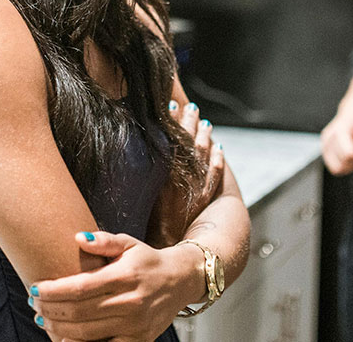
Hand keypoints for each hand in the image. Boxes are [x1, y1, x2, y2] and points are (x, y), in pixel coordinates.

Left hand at [29, 231, 203, 341]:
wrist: (181, 281)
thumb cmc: (148, 261)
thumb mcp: (129, 243)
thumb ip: (104, 240)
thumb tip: (78, 237)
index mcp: (126, 276)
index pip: (80, 287)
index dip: (52, 291)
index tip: (34, 288)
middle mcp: (131, 303)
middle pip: (78, 312)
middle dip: (49, 309)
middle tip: (33, 304)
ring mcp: (135, 326)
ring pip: (86, 333)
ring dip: (58, 328)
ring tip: (42, 320)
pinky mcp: (138, 341)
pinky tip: (64, 339)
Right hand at [152, 102, 223, 244]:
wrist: (164, 249)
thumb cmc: (145, 223)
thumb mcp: (138, 193)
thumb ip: (139, 171)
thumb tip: (133, 148)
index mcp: (164, 174)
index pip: (170, 139)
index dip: (172, 121)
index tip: (172, 104)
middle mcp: (182, 178)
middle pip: (189, 143)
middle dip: (191, 123)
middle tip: (192, 107)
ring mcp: (196, 188)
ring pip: (204, 155)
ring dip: (205, 136)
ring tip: (206, 122)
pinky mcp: (205, 199)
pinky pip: (215, 174)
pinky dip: (217, 159)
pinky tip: (219, 147)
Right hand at [320, 101, 352, 174]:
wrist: (351, 113)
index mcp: (339, 129)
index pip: (348, 153)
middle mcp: (328, 138)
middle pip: (342, 163)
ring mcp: (325, 145)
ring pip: (336, 168)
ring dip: (348, 166)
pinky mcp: (324, 151)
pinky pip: (334, 167)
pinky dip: (343, 166)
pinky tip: (349, 159)